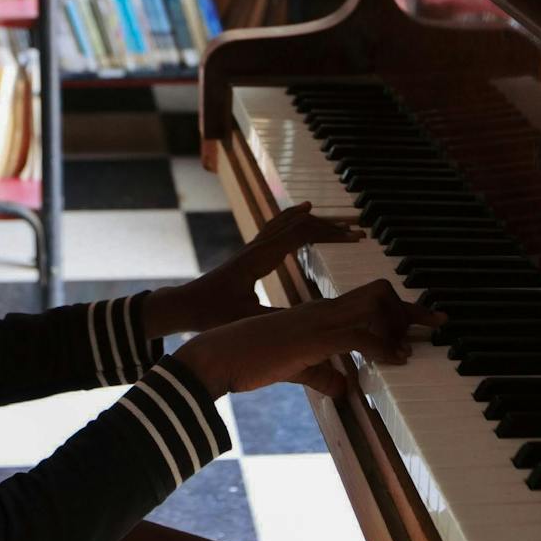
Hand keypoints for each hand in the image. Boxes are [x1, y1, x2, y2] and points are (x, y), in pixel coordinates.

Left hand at [144, 201, 364, 338]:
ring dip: (316, 220)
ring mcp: (252, 248)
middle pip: (299, 223)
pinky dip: (295, 218)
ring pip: (288, 222)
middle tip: (358, 233)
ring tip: (339, 223)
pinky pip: (277, 226)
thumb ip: (279, 321)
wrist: (182, 307)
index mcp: (260, 258)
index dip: (331, 234)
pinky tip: (303, 215)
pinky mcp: (249, 254)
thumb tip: (315, 324)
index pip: (302, 234)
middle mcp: (258, 246)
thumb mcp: (247, 320)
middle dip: (331, 226)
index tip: (355, 239)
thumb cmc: (211, 314)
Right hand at [173, 279, 447, 400]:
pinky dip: (384, 346)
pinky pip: (360, 334)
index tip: (426, 320)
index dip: (400, 309)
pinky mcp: (314, 336)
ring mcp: (319, 319)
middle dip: (412, 308)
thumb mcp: (294, 371)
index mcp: (318, 313)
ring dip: (400, 326)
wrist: (217, 356)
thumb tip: (343, 389)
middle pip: (379, 293)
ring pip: (374, 306)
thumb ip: (320, 375)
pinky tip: (395, 361)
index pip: (367, 301)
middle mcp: (323, 308)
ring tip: (412, 348)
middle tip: (438, 322)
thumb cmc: (248, 360)